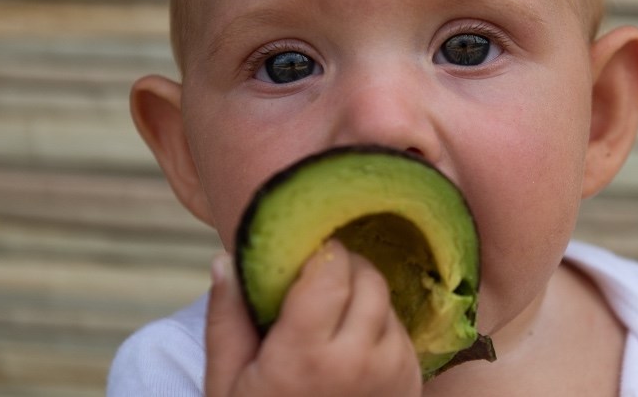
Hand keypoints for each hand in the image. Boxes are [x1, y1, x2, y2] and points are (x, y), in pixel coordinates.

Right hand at [205, 240, 421, 396]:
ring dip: (362, 295)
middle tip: (316, 279)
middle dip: (343, 268)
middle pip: (366, 278)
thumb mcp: (227, 382)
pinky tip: (350, 344)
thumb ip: (227, 318)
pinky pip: (400, 329)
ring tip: (330, 317)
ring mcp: (393, 371)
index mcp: (306, 356)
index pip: (331, 271)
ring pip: (387, 300)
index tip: (303, 256)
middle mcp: (358, 360)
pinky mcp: (412, 381)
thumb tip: (225, 259)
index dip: (318, 254)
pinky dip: (379, 324)